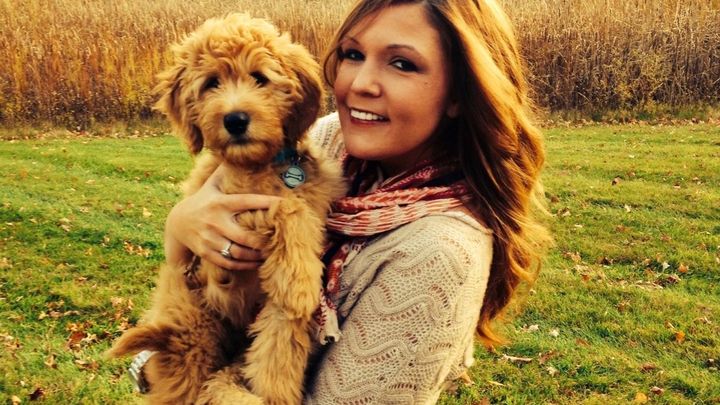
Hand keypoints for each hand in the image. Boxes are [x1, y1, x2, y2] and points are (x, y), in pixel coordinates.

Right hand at [164, 164, 279, 270]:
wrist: (177, 223)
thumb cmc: (203, 201)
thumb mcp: (211, 186)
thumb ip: (225, 172)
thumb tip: (239, 155)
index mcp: (220, 203)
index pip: (246, 202)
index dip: (265, 202)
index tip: (282, 203)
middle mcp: (214, 222)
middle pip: (243, 236)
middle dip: (262, 241)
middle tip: (277, 240)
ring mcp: (209, 239)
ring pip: (237, 252)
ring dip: (256, 255)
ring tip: (270, 253)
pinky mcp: (206, 253)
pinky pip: (229, 263)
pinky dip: (245, 265)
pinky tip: (257, 262)